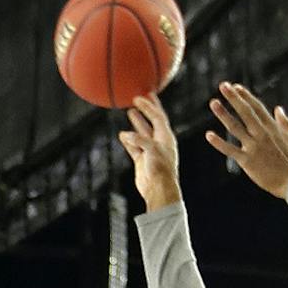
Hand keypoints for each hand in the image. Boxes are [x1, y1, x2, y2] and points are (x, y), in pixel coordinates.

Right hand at [117, 94, 180, 210]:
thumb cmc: (160, 169)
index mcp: (166, 137)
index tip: (139, 97)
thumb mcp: (152, 150)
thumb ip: (139, 140)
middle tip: (138, 98)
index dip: (149, 106)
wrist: (158, 190)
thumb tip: (123, 135)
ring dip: (137, 122)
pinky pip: (134, 146)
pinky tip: (121, 134)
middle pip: (152, 121)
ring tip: (130, 111)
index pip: (157, 116)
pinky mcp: (142, 160)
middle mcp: (159, 142)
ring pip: (142, 132)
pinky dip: (128, 140)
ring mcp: (150, 151)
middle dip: (146, 109)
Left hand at [205, 81, 287, 196]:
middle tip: (223, 85)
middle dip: (234, 98)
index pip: (257, 107)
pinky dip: (219, 143)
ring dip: (223, 114)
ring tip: (213, 103)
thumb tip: (278, 109)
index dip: (245, 96)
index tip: (236, 87)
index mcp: (273, 128)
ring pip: (235, 127)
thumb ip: (287, 123)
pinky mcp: (248, 161)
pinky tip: (209, 135)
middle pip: (245, 112)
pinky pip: (230, 150)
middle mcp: (262, 134)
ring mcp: (254, 147)